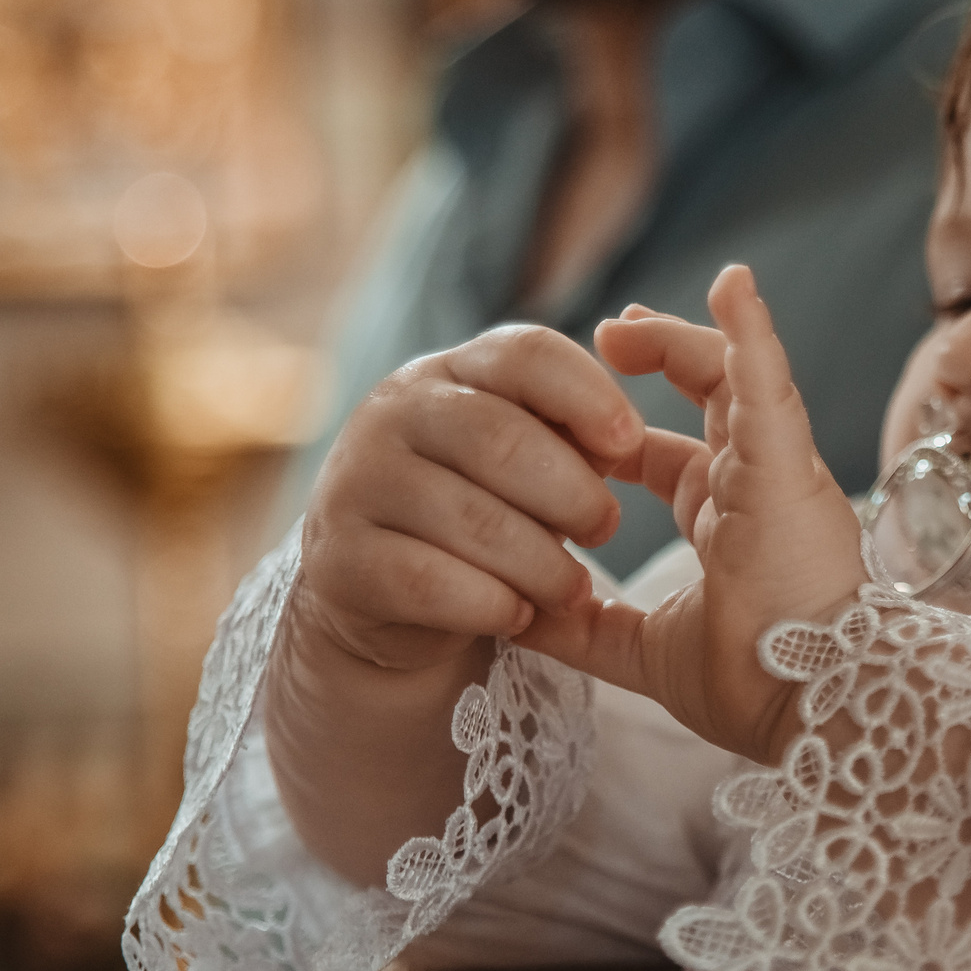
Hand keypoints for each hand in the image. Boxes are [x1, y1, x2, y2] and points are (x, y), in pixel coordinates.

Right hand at [286, 323, 656, 687]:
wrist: (381, 590)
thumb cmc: (480, 508)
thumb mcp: (528, 461)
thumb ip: (573, 437)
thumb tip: (624, 438)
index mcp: (452, 371)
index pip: (526, 354)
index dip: (588, 394)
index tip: (631, 444)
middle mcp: (393, 411)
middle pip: (501, 438)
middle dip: (571, 493)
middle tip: (605, 529)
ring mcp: (356, 482)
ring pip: (471, 519)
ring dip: (541, 563)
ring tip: (574, 589)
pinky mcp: (339, 559)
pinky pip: (428, 582)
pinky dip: (489, 604)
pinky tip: (519, 616)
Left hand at [526, 265, 866, 763]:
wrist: (814, 709)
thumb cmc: (753, 684)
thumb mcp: (640, 654)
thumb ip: (580, 630)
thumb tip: (508, 616)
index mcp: (726, 522)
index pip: (668, 456)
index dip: (618, 436)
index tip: (567, 418)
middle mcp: (753, 485)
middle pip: (703, 396)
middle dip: (655, 356)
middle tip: (603, 336)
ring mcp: (775, 470)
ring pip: (732, 374)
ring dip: (682, 335)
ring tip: (626, 320)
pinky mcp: (789, 467)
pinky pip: (771, 383)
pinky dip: (752, 332)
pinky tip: (732, 284)